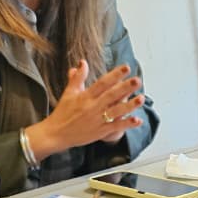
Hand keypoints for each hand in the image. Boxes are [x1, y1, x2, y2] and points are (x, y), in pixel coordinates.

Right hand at [26, 60, 144, 158]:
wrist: (55, 134)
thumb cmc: (62, 112)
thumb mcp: (69, 93)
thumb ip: (77, 77)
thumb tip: (82, 62)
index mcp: (85, 96)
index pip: (102, 83)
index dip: (114, 75)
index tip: (126, 68)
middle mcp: (92, 107)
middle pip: (111, 95)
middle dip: (125, 88)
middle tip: (137, 80)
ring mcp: (97, 120)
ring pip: (116, 111)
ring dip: (129, 105)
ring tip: (142, 98)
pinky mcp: (100, 132)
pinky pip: (115, 127)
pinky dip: (127, 124)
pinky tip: (138, 120)